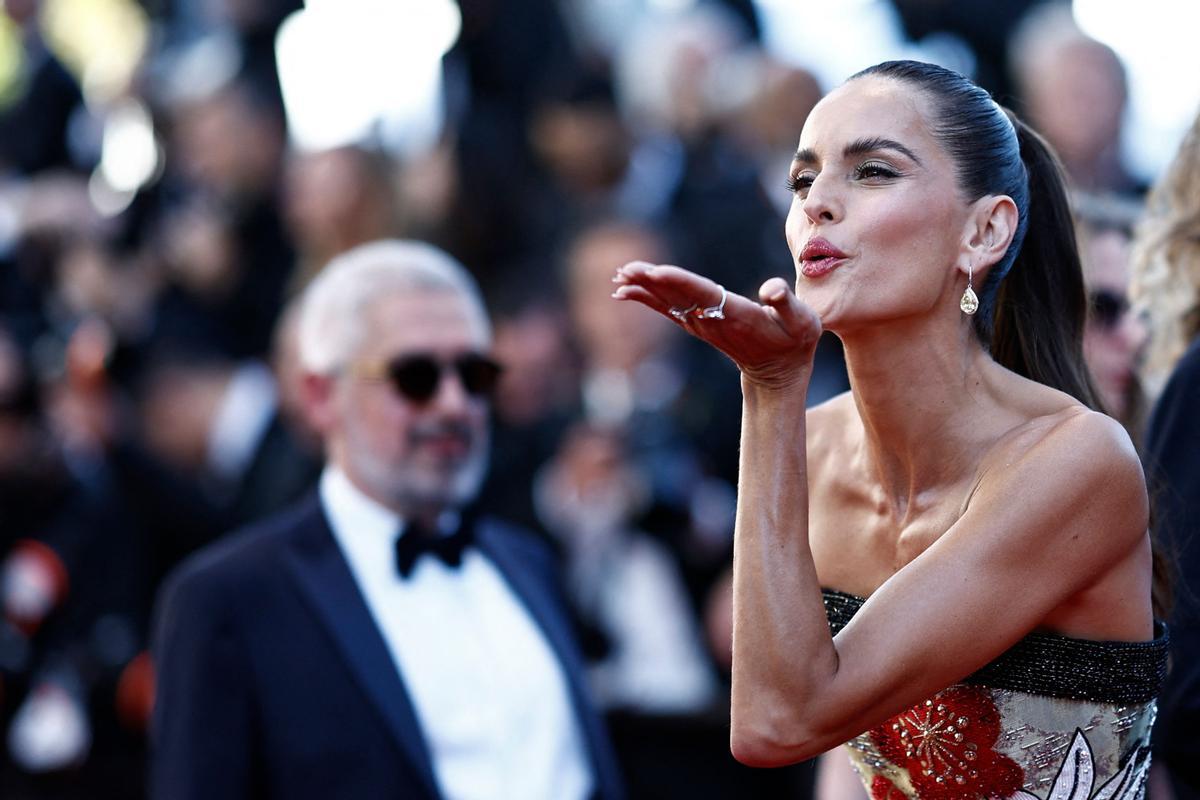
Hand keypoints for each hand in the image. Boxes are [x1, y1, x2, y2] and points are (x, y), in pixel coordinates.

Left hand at [612, 262, 821, 389]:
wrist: (779, 371)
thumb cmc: (795, 341)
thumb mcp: (802, 322)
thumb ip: (786, 303)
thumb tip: (771, 288)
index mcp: (736, 314)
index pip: (703, 294)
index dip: (679, 282)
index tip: (655, 272)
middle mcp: (713, 320)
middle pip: (677, 296)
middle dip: (651, 282)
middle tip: (624, 270)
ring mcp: (703, 324)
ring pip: (668, 302)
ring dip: (643, 289)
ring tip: (619, 277)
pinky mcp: (698, 325)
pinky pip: (668, 309)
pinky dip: (647, 298)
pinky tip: (626, 291)